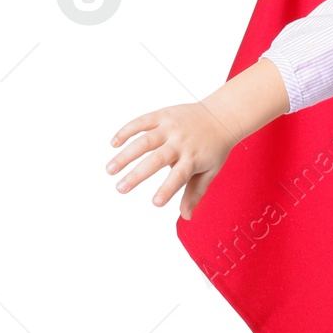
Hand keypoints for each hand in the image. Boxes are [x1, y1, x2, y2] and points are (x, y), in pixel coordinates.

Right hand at [106, 102, 238, 219]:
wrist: (222, 114)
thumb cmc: (214, 148)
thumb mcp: (210, 171)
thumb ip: (195, 193)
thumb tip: (186, 217)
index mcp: (193, 157)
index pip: (180, 176)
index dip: (168, 189)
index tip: (155, 203)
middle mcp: (181, 142)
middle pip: (157, 159)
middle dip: (138, 174)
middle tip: (120, 189)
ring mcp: (171, 127)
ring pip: (145, 140)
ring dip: (126, 154)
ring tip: (110, 170)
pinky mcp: (164, 115)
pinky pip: (143, 121)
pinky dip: (127, 130)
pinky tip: (114, 143)